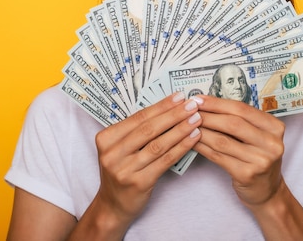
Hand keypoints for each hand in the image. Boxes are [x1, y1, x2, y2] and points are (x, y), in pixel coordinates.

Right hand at [90, 93, 202, 232]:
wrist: (113, 206)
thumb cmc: (122, 171)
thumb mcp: (121, 149)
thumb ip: (137, 131)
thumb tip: (169, 108)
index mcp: (106, 138)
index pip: (138, 117)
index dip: (161, 106)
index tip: (179, 97)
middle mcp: (112, 153)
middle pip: (148, 129)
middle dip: (173, 115)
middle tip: (192, 105)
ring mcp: (123, 169)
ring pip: (158, 144)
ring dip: (180, 130)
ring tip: (196, 120)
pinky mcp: (138, 183)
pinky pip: (164, 161)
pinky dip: (181, 148)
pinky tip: (193, 139)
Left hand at [193, 95, 285, 206]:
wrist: (267, 191)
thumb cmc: (257, 158)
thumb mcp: (258, 137)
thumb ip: (240, 121)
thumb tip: (207, 104)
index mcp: (275, 127)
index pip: (242, 109)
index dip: (218, 103)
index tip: (198, 99)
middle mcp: (271, 143)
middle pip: (233, 123)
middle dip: (208, 115)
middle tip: (189, 111)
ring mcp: (261, 160)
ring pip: (223, 140)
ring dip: (201, 131)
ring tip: (187, 125)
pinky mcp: (247, 175)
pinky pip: (218, 157)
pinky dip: (202, 147)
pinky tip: (192, 142)